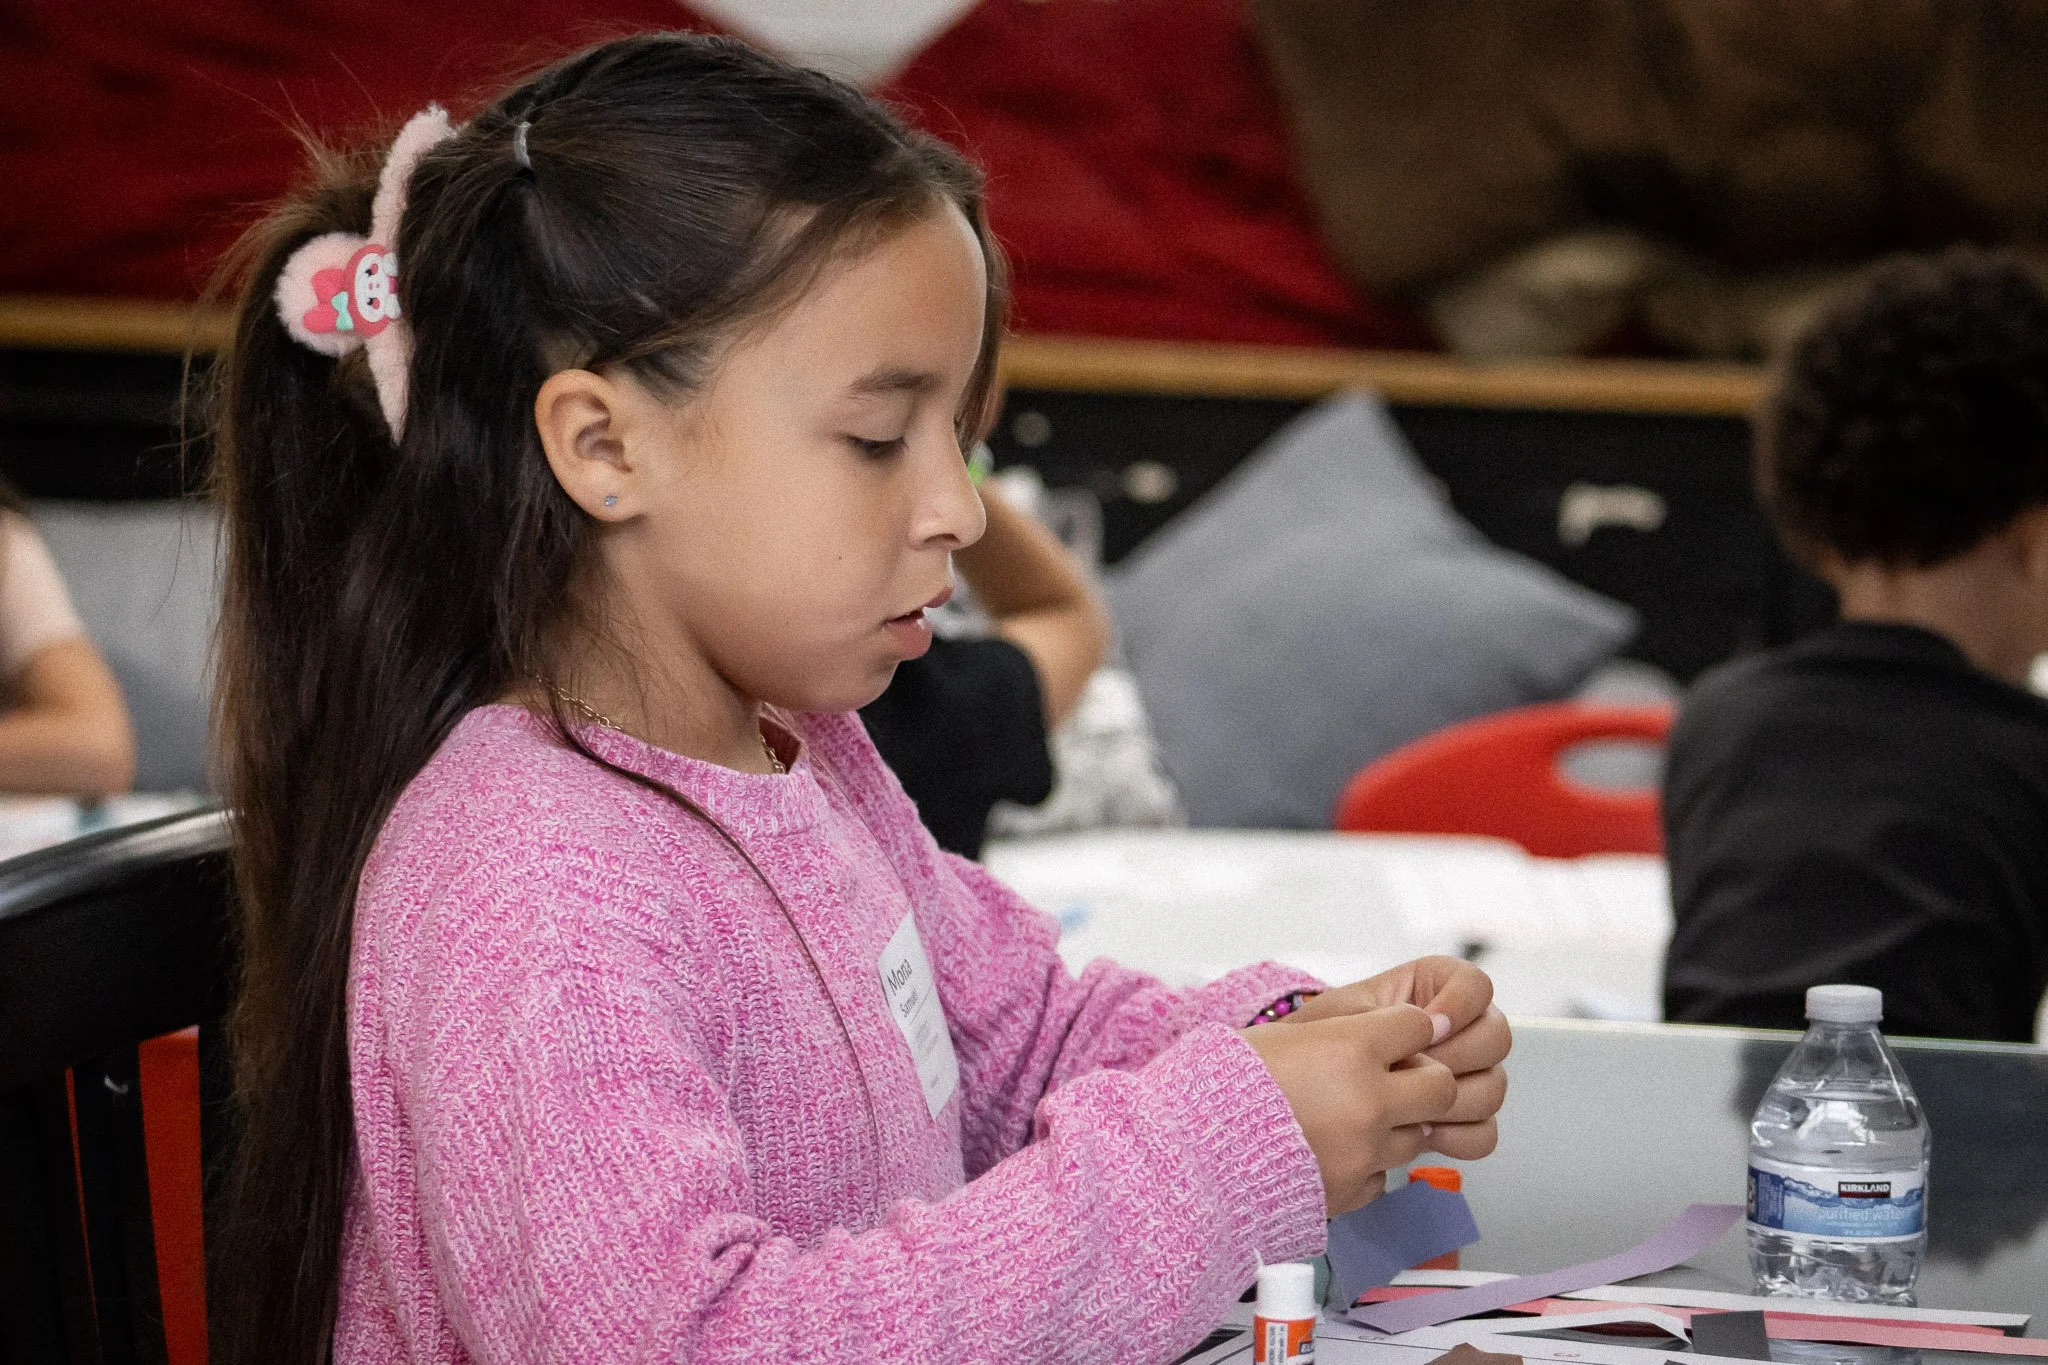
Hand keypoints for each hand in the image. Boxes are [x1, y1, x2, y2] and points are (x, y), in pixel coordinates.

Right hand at [1239, 1005, 1458, 1215]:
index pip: (1420, 1025)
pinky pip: (1384, 1175)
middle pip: (1441, 1086)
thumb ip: (1338, 1034)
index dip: (1411, 1028)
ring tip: (1353, 1120)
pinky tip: (1334, 1153)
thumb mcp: (1282, 1036)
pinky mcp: (1353, 1190)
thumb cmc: (1224, 1085)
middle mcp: (1368, 1100)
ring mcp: (1365, 1151)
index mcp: (1350, 1049)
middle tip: (1400, 1080)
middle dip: (1426, 1080)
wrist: (1191, 1152)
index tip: (1401, 1034)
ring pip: (1418, 1134)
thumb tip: (1379, 1034)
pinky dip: (1368, 1165)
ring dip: (1395, 1125)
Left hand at [1287, 957, 1510, 1165]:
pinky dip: (1457, 1136)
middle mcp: (1460, 1030)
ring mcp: (1466, 1076)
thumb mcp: (1342, 1016)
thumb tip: (1431, 1030)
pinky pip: (1483, 1132)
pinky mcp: (1460, 1119)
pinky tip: (1421, 1132)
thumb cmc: (1317, 1040)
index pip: (1477, 985)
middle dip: (1455, 1056)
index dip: (1461, 1004)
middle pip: (1496, 1038)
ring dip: (1454, 1099)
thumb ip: (1387, 1016)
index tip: (1428, 1025)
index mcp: (1433, 990)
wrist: (1300, 1087)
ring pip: (1493, 1087)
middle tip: (1411, 1069)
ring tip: (1410, 1105)